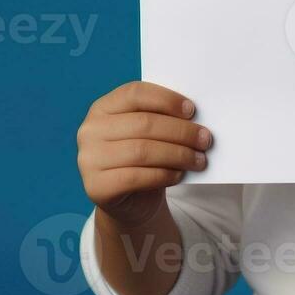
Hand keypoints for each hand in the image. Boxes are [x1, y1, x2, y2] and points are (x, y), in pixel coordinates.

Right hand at [77, 81, 213, 229]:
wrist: (129, 201)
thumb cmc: (143, 158)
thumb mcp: (148, 133)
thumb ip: (161, 118)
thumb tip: (194, 116)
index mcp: (102, 107)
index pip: (135, 93)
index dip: (166, 99)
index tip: (192, 110)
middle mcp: (89, 131)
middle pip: (143, 123)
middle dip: (180, 131)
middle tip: (205, 139)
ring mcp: (89, 159)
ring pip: (142, 151)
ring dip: (178, 154)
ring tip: (199, 159)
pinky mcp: (96, 187)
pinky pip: (137, 177)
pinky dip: (164, 174)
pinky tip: (179, 174)